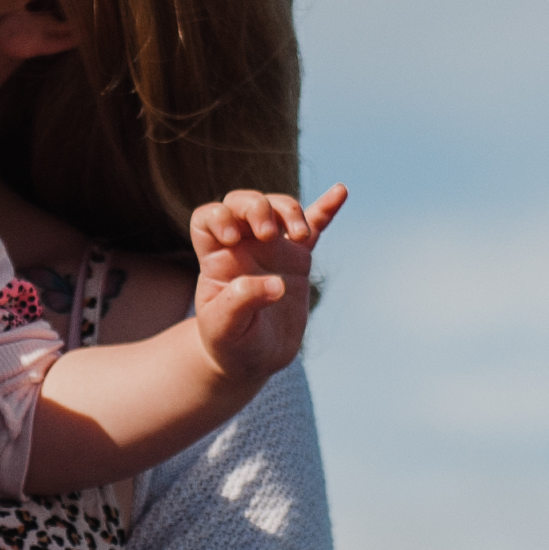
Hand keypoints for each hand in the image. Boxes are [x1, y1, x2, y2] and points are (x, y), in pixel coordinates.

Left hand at [188, 185, 348, 384]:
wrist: (251, 358)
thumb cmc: (229, 343)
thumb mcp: (225, 329)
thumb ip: (241, 303)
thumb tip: (276, 284)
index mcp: (216, 258)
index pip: (208, 217)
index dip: (219, 217)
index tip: (233, 238)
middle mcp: (242, 246)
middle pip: (242, 202)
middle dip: (257, 207)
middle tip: (269, 234)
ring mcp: (271, 250)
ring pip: (277, 208)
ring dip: (290, 211)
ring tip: (300, 235)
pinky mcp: (297, 260)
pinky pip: (314, 227)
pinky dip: (326, 209)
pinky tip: (341, 191)